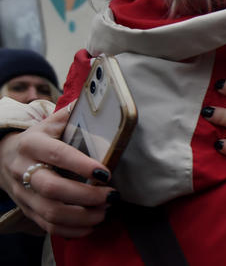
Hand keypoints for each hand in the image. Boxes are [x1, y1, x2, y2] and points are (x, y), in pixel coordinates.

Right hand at [0, 105, 116, 236]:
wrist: (4, 156)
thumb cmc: (39, 138)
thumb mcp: (51, 123)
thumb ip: (73, 115)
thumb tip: (101, 99)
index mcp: (33, 144)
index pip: (57, 155)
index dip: (81, 165)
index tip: (106, 172)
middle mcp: (24, 169)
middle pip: (52, 189)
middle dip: (86, 196)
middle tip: (111, 195)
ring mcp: (23, 193)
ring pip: (50, 212)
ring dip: (82, 216)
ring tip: (106, 211)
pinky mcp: (27, 209)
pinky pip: (48, 226)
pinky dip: (72, 229)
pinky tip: (92, 224)